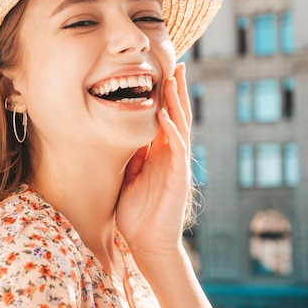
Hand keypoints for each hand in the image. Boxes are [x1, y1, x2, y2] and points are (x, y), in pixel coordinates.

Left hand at [115, 62, 191, 258]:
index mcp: (159, 154)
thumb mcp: (129, 176)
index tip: (163, 74)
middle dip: (178, 91)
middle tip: (178, 65)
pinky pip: (177, 149)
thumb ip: (132, 155)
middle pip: (177, 116)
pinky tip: (166, 115)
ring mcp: (177, 165)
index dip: (166, 97)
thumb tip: (127, 136)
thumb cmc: (137, 212)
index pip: (165, 118)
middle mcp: (171, 155)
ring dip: (177, 103)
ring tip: (173, 79)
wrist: (146, 242)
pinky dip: (172, 131)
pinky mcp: (178, 178)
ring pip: (180, 127)